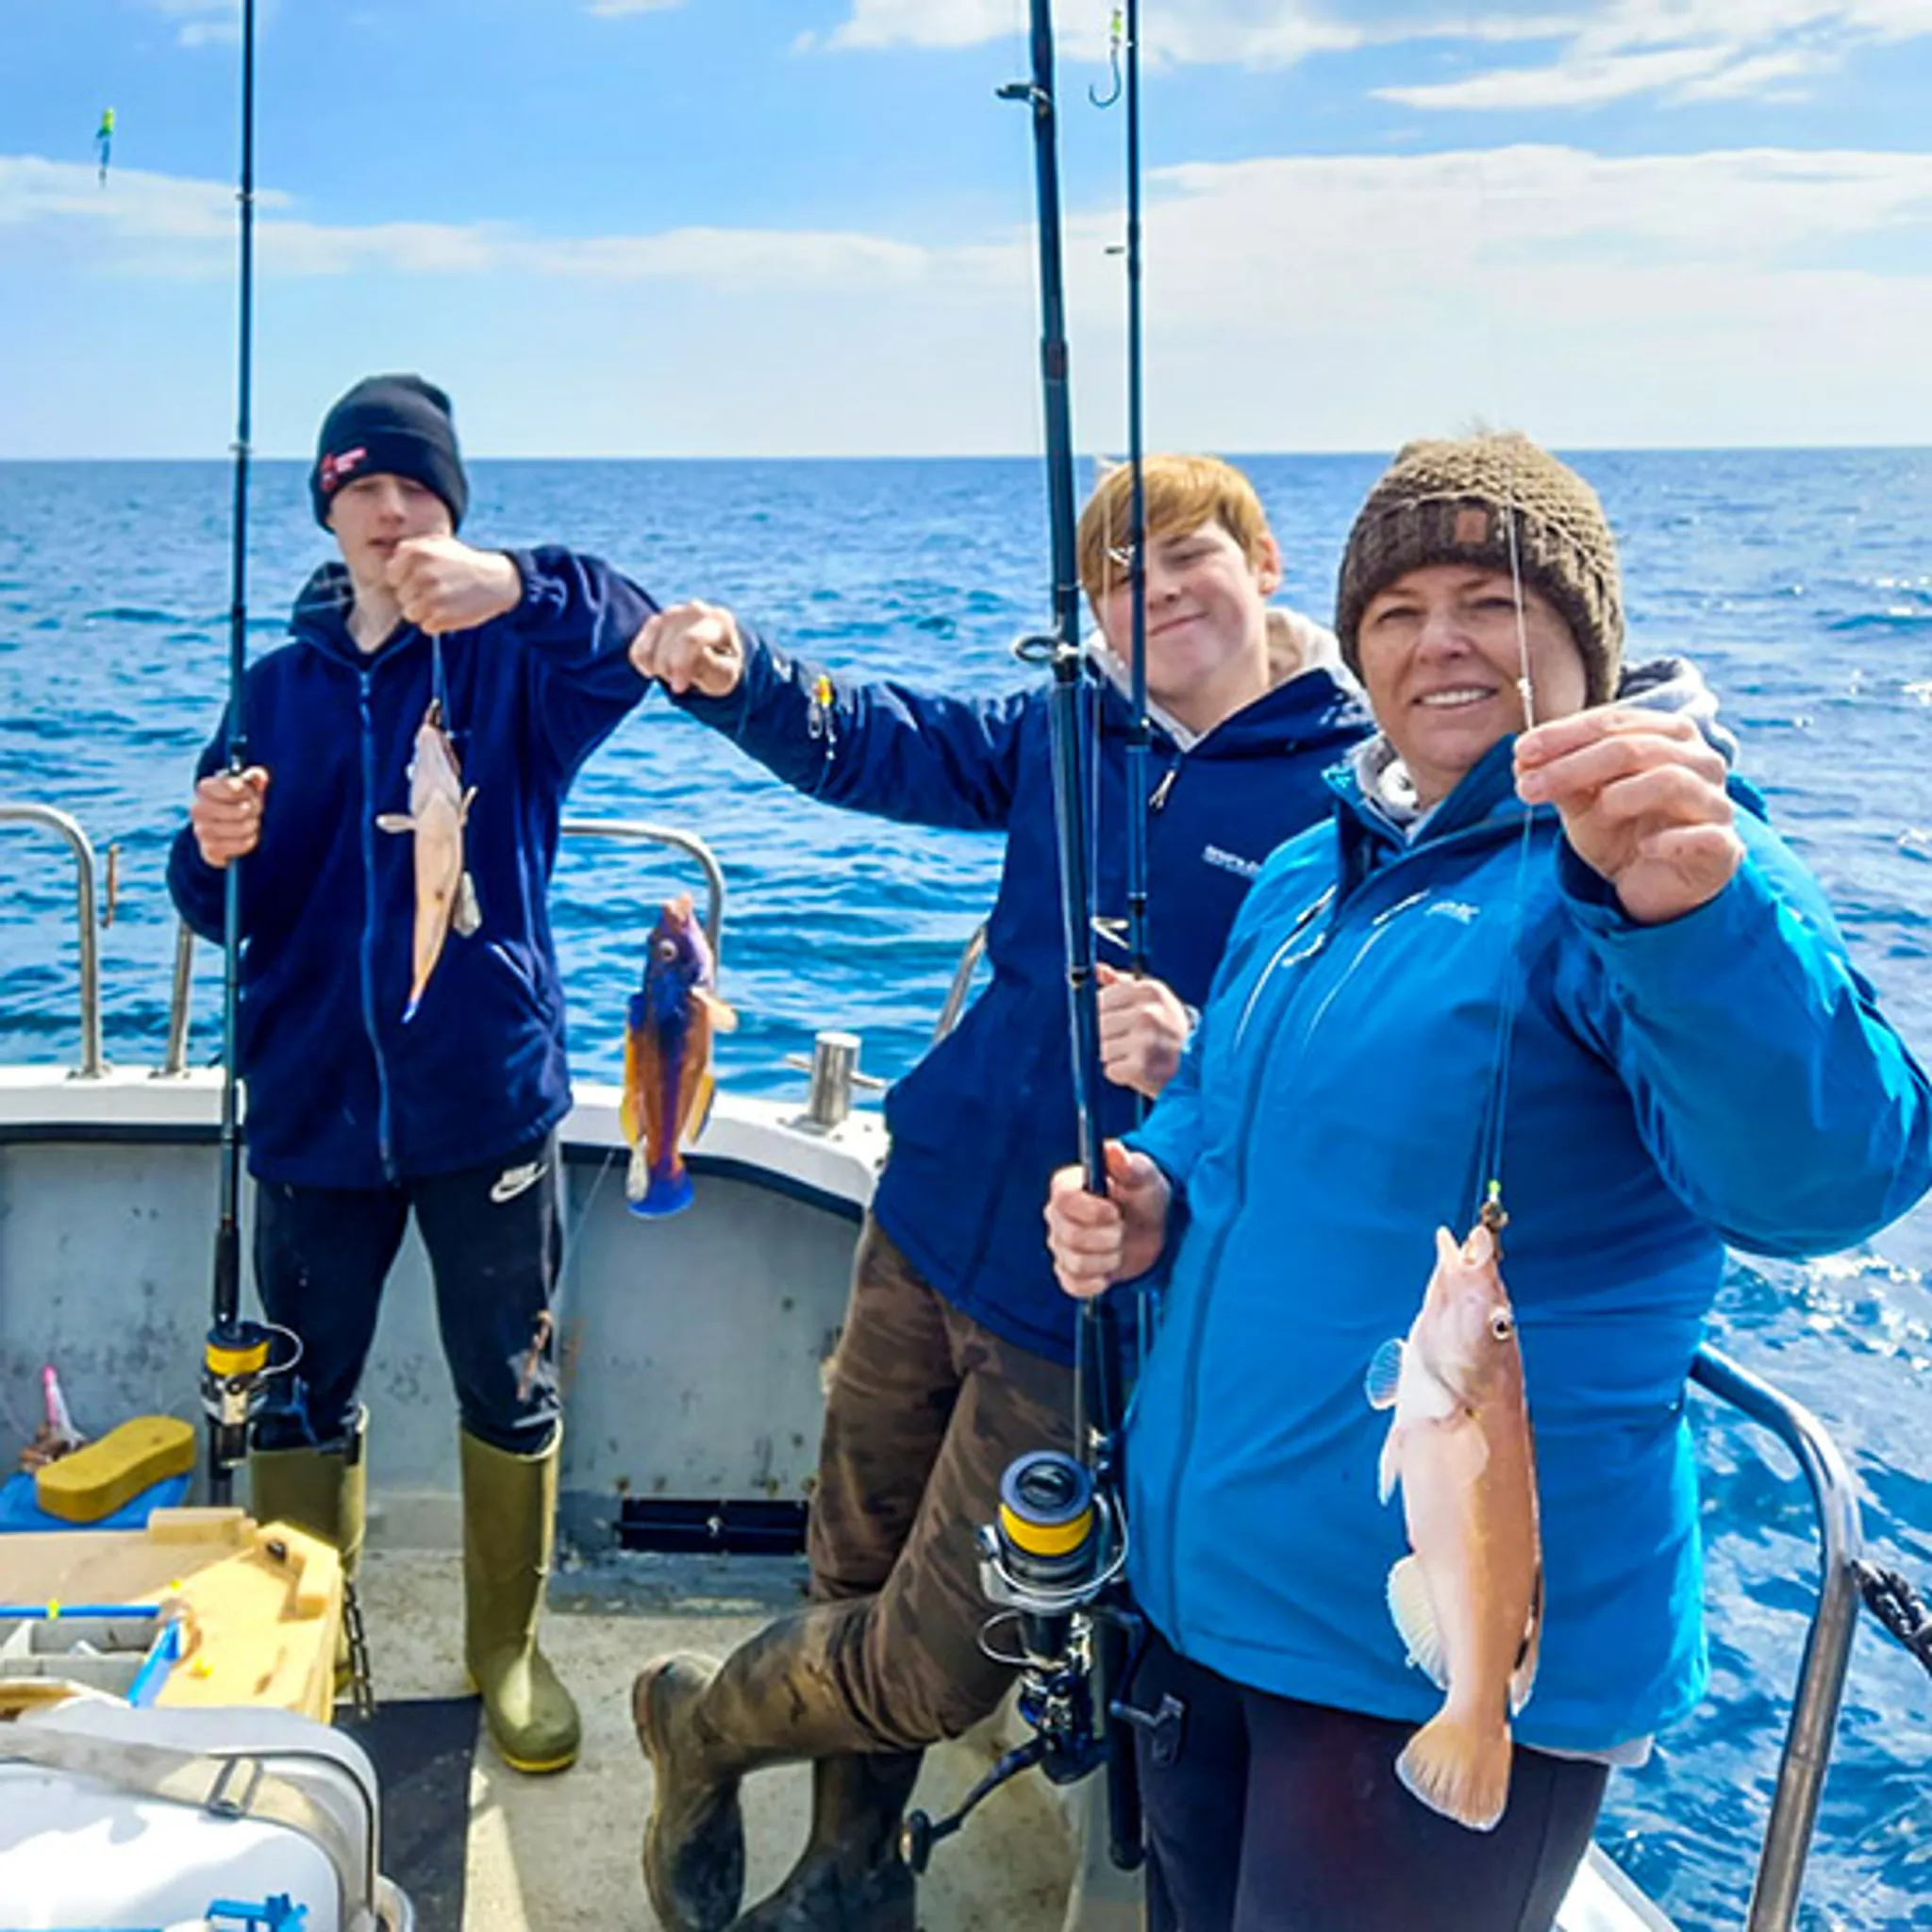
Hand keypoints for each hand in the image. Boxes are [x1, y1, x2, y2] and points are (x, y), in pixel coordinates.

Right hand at [189, 766, 269, 867]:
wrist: (221, 832)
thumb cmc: (236, 802)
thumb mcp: (245, 786)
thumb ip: (254, 777)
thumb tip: (260, 776)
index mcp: (204, 789)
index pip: (226, 785)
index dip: (244, 789)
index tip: (247, 791)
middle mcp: (198, 809)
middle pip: (241, 810)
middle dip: (254, 809)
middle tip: (256, 808)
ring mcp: (202, 830)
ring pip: (241, 828)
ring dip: (252, 825)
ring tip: (252, 822)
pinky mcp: (209, 849)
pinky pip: (239, 844)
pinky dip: (249, 840)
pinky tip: (249, 836)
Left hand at [388, 537, 521, 634]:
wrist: (497, 581)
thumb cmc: (464, 562)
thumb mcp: (439, 544)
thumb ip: (411, 549)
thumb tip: (387, 563)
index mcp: (415, 552)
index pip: (392, 576)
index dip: (406, 579)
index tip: (424, 578)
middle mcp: (420, 573)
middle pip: (401, 596)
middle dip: (417, 596)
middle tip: (440, 591)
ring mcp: (430, 596)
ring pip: (410, 613)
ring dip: (425, 612)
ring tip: (444, 602)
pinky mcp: (441, 617)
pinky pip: (426, 626)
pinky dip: (437, 623)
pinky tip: (452, 611)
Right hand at [629, 599, 744, 697]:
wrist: (717, 657)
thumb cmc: (723, 668)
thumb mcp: (725, 675)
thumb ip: (713, 667)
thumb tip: (695, 654)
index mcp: (720, 621)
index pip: (691, 640)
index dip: (680, 666)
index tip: (678, 689)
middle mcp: (696, 610)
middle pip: (669, 645)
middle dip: (671, 671)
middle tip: (684, 683)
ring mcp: (674, 613)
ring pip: (651, 645)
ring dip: (659, 668)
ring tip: (675, 674)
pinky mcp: (657, 621)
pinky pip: (639, 648)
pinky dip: (643, 664)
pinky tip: (654, 672)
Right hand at [1045, 1141, 1171, 1298]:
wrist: (1152, 1228)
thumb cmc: (1142, 1194)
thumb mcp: (1143, 1176)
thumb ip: (1128, 1164)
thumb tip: (1113, 1148)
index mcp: (1067, 1187)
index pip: (1063, 1199)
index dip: (1090, 1210)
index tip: (1115, 1212)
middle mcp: (1057, 1216)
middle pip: (1069, 1235)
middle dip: (1106, 1237)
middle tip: (1123, 1229)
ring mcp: (1061, 1246)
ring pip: (1075, 1263)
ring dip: (1107, 1259)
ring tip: (1120, 1247)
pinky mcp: (1069, 1271)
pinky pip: (1073, 1285)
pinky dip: (1095, 1282)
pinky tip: (1109, 1271)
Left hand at [1098, 963, 1191, 1098]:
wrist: (1200, 1066)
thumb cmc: (1168, 1030)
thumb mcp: (1152, 999)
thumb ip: (1122, 983)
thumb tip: (1098, 970)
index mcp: (1149, 991)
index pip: (1102, 999)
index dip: (1106, 1013)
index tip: (1122, 1020)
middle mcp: (1147, 1013)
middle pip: (1100, 1024)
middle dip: (1108, 1036)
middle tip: (1131, 1041)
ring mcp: (1144, 1041)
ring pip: (1103, 1048)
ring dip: (1114, 1056)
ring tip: (1136, 1055)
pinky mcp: (1141, 1067)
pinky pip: (1111, 1070)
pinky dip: (1120, 1074)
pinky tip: (1138, 1069)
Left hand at [1515, 706, 1742, 924]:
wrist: (1654, 885)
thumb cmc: (1622, 831)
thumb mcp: (1582, 803)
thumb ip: (1560, 779)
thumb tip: (1521, 758)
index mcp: (1667, 736)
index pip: (1612, 722)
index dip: (1564, 734)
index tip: (1520, 751)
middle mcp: (1699, 760)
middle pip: (1633, 748)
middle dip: (1573, 765)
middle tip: (1527, 787)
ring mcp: (1716, 802)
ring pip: (1670, 780)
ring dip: (1619, 796)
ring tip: (1590, 813)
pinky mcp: (1724, 847)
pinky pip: (1704, 836)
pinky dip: (1671, 840)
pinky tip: (1643, 847)